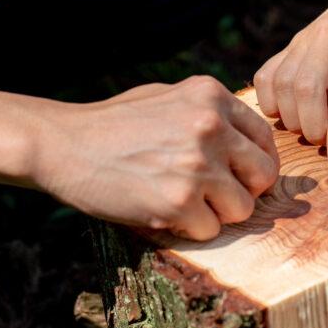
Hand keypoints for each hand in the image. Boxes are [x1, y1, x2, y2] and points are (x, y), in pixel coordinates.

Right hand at [33, 77, 279, 238]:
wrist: (62, 145)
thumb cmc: (114, 125)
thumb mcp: (168, 98)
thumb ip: (210, 114)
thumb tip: (251, 145)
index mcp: (212, 96)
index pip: (265, 140)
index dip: (254, 164)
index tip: (235, 175)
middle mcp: (210, 126)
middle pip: (264, 176)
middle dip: (243, 191)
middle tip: (215, 196)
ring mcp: (196, 165)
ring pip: (241, 209)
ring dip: (216, 214)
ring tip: (182, 202)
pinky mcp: (179, 202)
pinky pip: (210, 230)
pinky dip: (189, 229)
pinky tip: (161, 211)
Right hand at [253, 0, 327, 176]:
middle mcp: (327, 35)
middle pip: (305, 89)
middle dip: (315, 128)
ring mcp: (302, 39)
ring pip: (281, 85)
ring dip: (294, 119)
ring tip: (316, 125)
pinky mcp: (289, 45)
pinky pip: (266, 77)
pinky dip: (272, 103)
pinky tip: (292, 112)